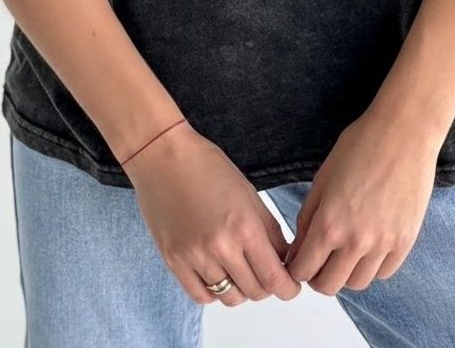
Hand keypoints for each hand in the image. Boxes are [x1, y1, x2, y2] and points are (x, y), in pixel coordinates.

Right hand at [123, 121, 301, 306]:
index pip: (274, 278)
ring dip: (241, 288)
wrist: (162, 157)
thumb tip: (283, 259)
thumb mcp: (249, 193)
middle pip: (254, 292)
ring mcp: (194, 257)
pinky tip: (218, 273)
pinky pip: (201, 295)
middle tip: (266, 271)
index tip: (291, 287)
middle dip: (267, 285)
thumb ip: (269, 230)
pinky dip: (214, 291)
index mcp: (245, 227)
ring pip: (229, 297)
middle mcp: (221, 247)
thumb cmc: (206, 166)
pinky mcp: (173, 261)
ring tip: (240, 268)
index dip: (288, 289)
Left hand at [284, 108, 440, 294]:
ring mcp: (383, 244)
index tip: (298, 260)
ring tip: (344, 252)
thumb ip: (308, 217)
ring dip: (345, 273)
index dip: (296, 268)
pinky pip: (384, 272)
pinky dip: (372, 267)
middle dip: (317, 276)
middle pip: (329, 286)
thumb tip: (299, 248)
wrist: (403, 133)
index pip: (304, 270)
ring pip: (357, 284)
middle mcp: (356, 241)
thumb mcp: (322, 178)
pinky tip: (368, 247)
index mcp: (329, 224)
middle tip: (319, 259)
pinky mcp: (405, 241)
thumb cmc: (360, 146)